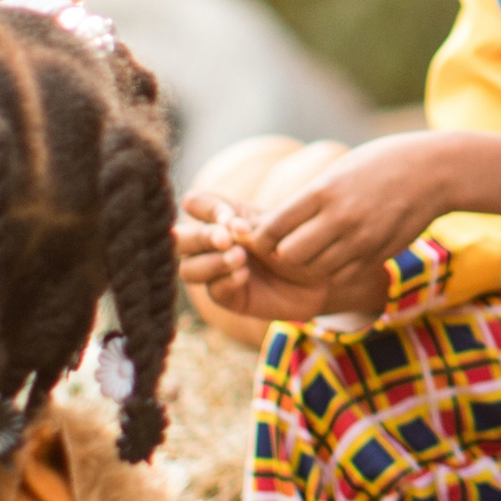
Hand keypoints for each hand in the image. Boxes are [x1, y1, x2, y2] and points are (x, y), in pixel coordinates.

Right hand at [175, 191, 377, 323]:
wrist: (320, 273)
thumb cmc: (298, 239)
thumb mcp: (278, 224)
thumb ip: (252, 224)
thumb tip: (231, 228)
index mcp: (221, 216)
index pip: (195, 204)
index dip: (207, 209)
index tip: (231, 218)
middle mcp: (210, 243)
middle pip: (180, 239)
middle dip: (201, 237)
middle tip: (226, 238)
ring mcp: (215, 271)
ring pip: (188, 268)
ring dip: (211, 262)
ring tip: (239, 257)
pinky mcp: (226, 296)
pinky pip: (213, 290)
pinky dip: (226, 280)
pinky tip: (243, 275)